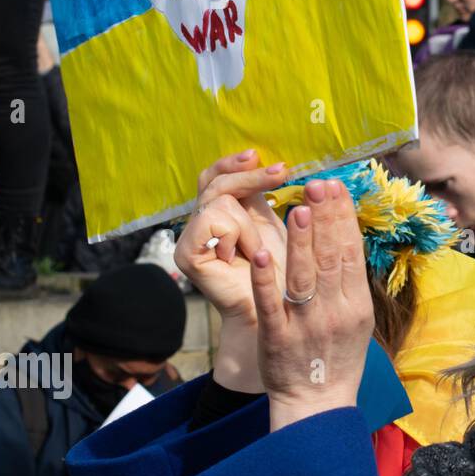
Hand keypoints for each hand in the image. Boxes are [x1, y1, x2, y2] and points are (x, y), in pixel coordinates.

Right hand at [176, 150, 289, 390]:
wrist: (276, 318)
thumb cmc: (287, 275)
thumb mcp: (284, 229)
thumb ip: (278, 200)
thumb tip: (284, 162)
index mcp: (228, 211)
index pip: (221, 173)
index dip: (238, 163)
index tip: (267, 157)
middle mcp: (204, 219)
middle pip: (216, 180)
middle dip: (251, 176)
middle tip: (282, 172)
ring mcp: (191, 236)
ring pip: (222, 200)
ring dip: (249, 226)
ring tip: (257, 252)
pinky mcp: (187, 253)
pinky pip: (214, 222)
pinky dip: (235, 236)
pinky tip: (242, 257)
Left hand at [252, 180, 374, 430]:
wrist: (317, 402)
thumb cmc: (337, 357)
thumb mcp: (357, 319)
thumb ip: (350, 282)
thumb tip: (345, 237)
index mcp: (356, 304)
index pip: (350, 252)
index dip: (343, 218)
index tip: (336, 187)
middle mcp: (334, 312)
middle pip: (331, 258)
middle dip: (325, 218)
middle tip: (319, 184)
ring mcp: (306, 325)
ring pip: (304, 277)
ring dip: (301, 242)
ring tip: (298, 207)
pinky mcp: (278, 338)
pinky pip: (272, 305)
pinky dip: (267, 281)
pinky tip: (261, 256)